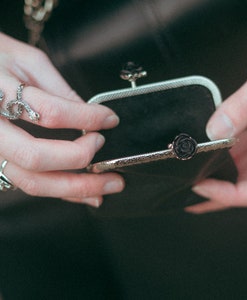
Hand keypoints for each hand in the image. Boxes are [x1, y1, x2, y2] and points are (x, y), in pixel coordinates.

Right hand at [0, 33, 123, 206]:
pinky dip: (61, 191)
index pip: (50, 112)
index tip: (109, 119)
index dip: (87, 117)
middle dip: (81, 159)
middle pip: (37, 157)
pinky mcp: (0, 163)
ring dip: (76, 188)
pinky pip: (30, 184)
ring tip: (107, 185)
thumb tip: (90, 113)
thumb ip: (58, 89)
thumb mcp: (26, 61)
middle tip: (108, 156)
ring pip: (31, 181)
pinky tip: (84, 193)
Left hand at [186, 16, 246, 213]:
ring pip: (238, 172)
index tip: (200, 186)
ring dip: (214, 177)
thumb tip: (214, 133)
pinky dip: (215, 156)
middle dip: (218, 194)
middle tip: (186, 194)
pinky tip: (198, 155)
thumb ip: (246, 102)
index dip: (232, 195)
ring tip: (186, 179)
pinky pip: (233, 151)